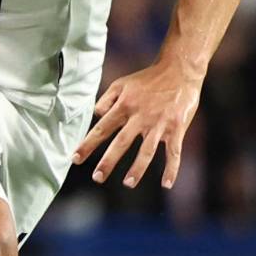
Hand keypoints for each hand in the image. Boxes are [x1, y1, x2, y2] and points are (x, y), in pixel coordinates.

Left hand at [71, 57, 201, 188]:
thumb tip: (95, 116)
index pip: (101, 129)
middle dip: (108, 161)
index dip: (88, 145)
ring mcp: (159, 124)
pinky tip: (167, 184)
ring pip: (147, 150)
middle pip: (121, 142)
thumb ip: (105, 100)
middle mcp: (140, 117)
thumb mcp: (121, 84)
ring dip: (137, 168)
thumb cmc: (147, 79)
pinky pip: (174, 152)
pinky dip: (172, 169)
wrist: (179, 71)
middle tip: (97, 177)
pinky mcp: (177, 128)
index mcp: (124, 107)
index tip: (75, 159)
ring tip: (127, 183)